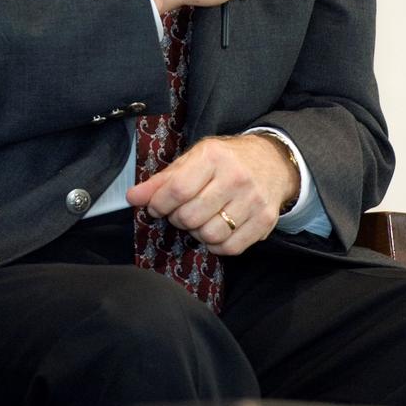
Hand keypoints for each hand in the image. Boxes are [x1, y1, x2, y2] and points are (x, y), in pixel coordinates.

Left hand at [126, 132, 299, 254]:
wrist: (273, 161)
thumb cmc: (226, 160)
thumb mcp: (194, 159)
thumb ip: (163, 180)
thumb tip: (133, 197)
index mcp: (213, 157)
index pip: (177, 190)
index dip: (159, 204)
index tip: (156, 207)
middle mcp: (236, 178)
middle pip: (191, 216)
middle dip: (178, 219)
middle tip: (182, 211)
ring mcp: (253, 201)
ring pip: (210, 235)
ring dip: (197, 233)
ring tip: (200, 219)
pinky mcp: (265, 221)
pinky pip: (231, 248)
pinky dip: (217, 245)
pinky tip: (217, 229)